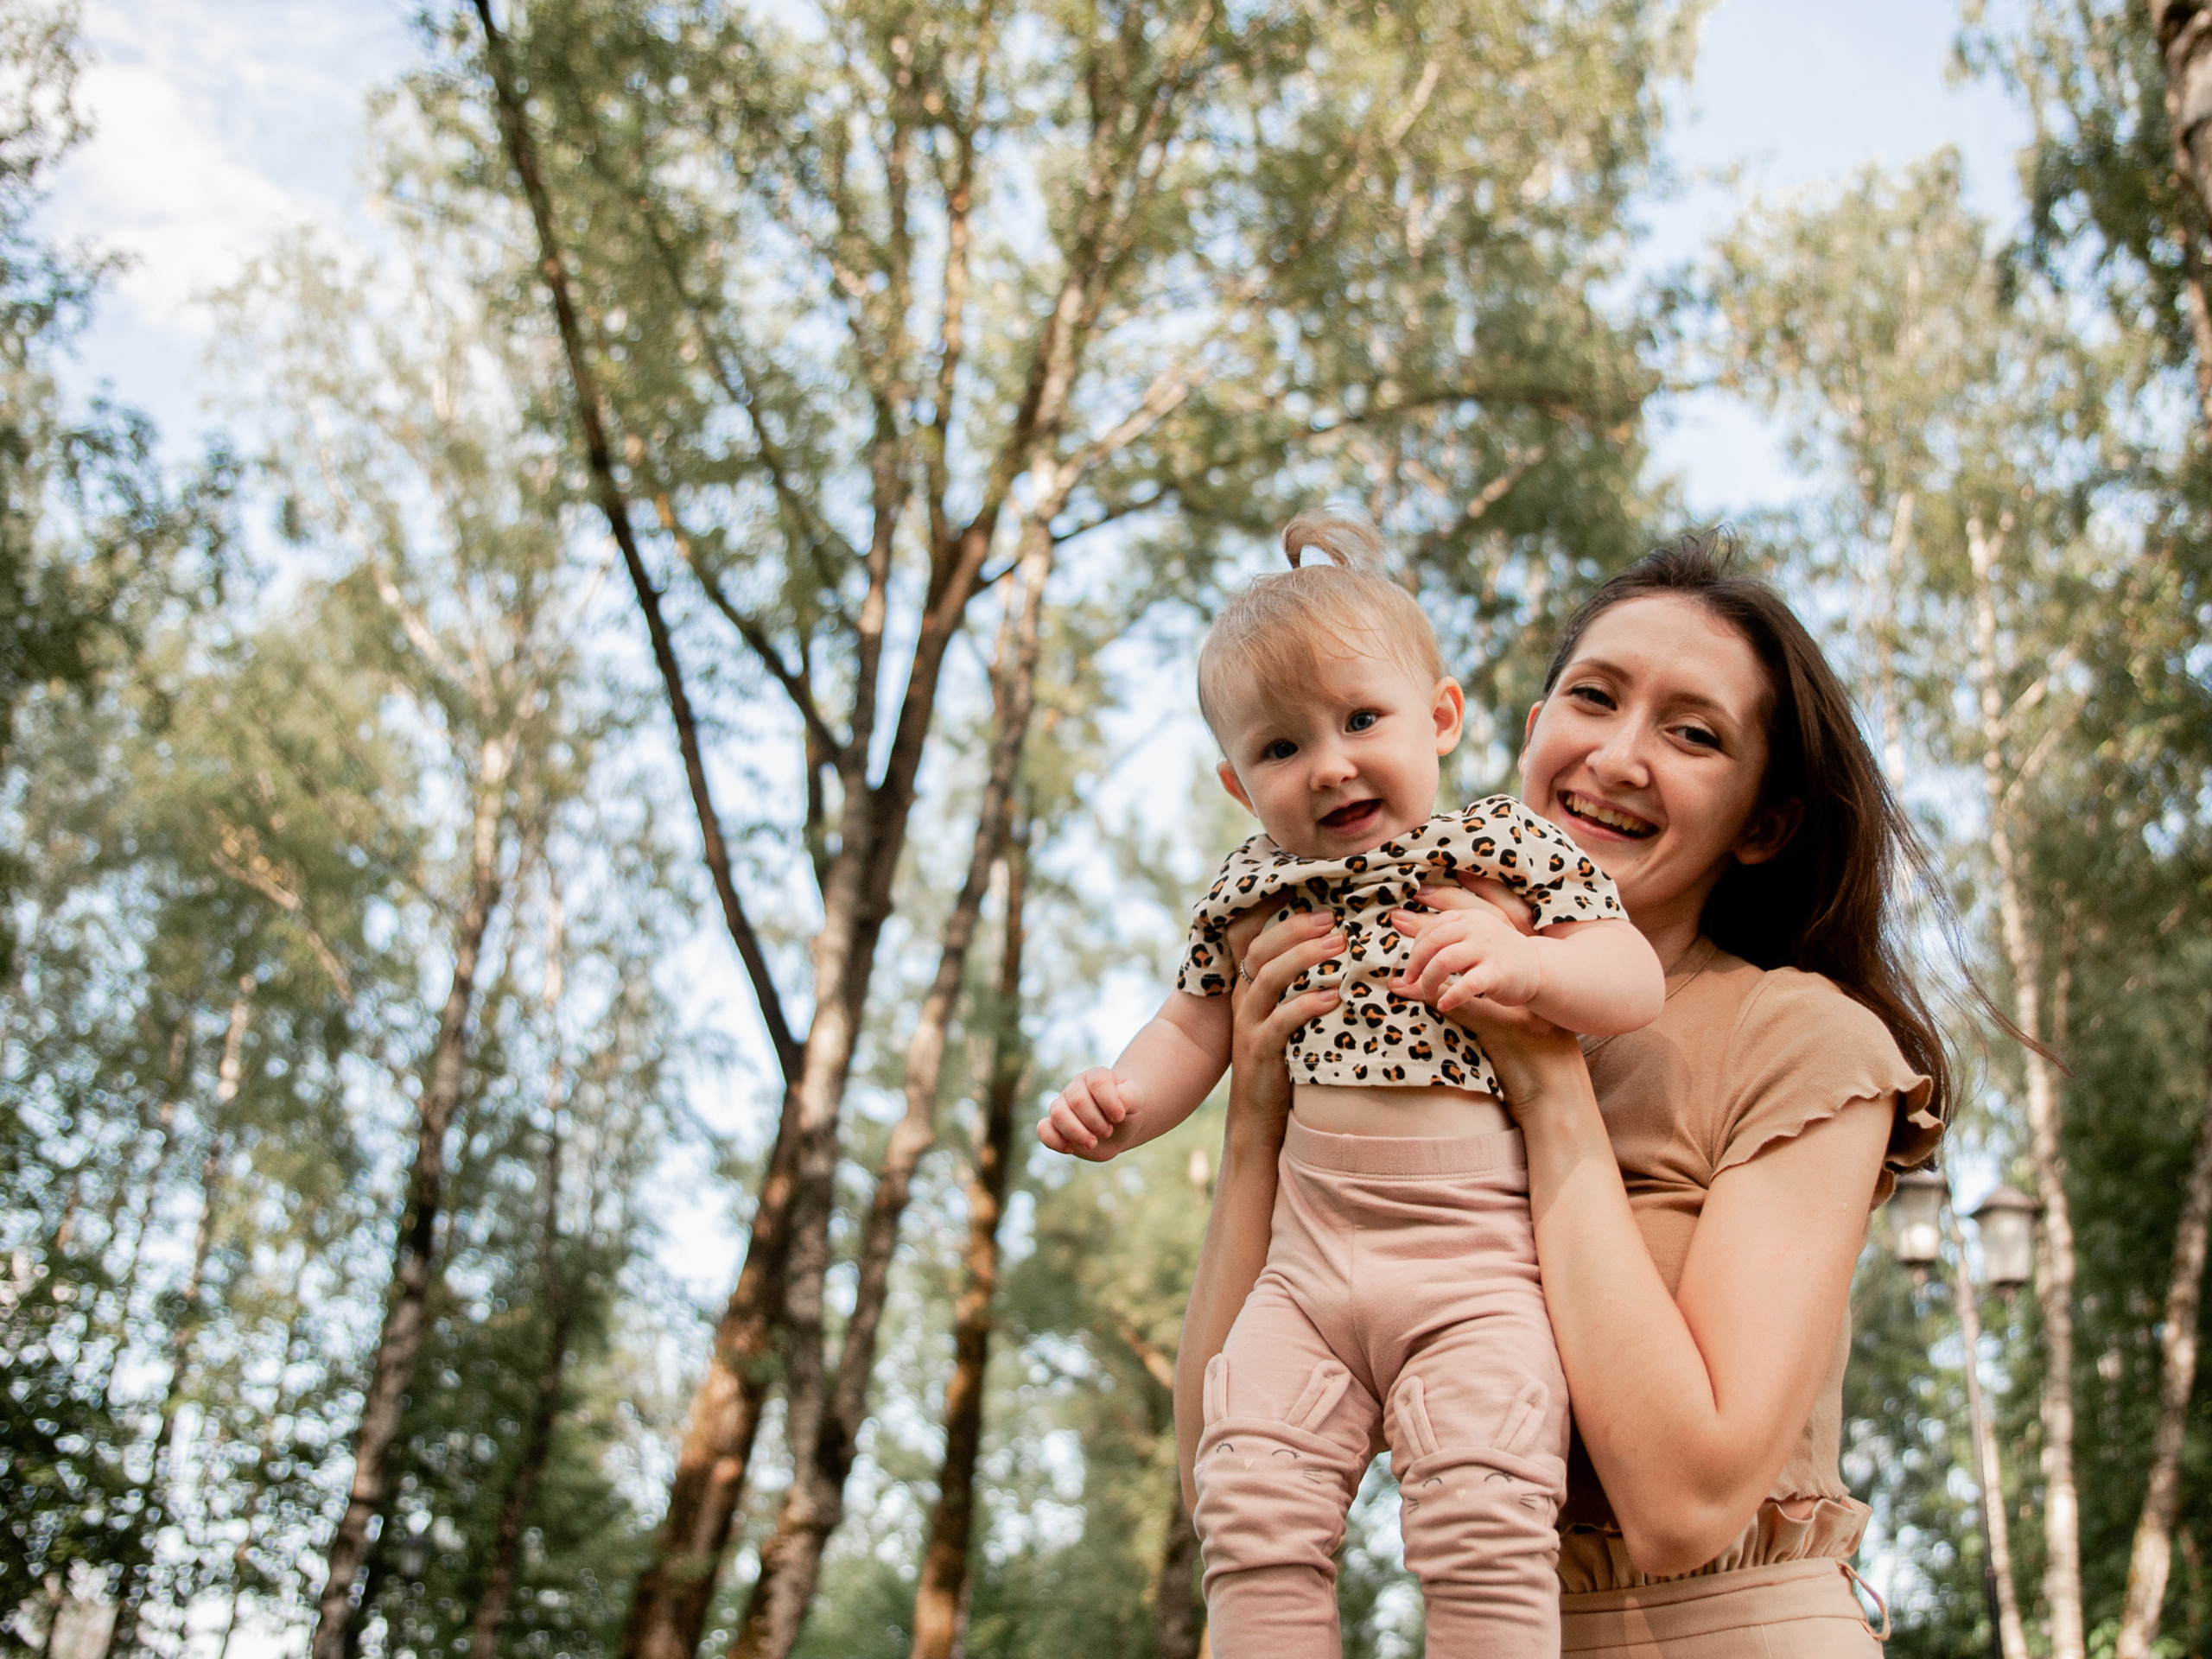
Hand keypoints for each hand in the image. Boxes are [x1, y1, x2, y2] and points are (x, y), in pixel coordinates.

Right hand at [1038, 1068, 1141, 1159]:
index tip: (1119, 1117)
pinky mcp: (1054, 1125)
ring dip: (1076, 1132)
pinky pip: (1043, 1129)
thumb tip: (1117, 1102)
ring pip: (1057, 1113)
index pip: (1097, 1082)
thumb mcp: (1135, 1101)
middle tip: (1108, 1131)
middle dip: (1095, 1122)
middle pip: (1078, 1100)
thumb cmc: (1126, 1109)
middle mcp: (1076, 1087)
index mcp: (1096, 1077)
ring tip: (1092, 1143)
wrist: (1118, 1126)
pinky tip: (1070, 1148)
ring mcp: (1062, 1105)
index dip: (1109, 1102)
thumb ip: (1129, 1096)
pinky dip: (1055, 1141)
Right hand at [1224, 909, 1343, 1147]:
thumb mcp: (1287, 1021)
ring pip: (1268, 978)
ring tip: (1339, 947)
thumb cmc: (1282, 1065)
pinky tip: (1333, 997)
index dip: (1283, 918)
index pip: (1257, 941)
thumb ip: (1301, 991)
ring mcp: (1248, 1026)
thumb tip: (1343, 958)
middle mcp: (1243, 1001)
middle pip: (1261, 951)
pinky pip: (1280, 1021)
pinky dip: (1307, 1005)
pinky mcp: (1258, 1052)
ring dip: (1304, 958)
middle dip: (1297, 930)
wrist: (1258, 1119)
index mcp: (1249, 989)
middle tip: (1334, 920)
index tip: (1318, 903)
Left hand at [1391, 897, 1543, 1011]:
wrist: (1538, 970)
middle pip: (1433, 940)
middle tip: (1410, 980)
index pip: (1432, 927)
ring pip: (1445, 959)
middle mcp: (1477, 927)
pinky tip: (1444, 1005)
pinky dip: (1451, 996)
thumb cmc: (1494, 958)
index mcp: (1468, 917)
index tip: (1411, 966)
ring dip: (1429, 978)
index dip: (1415, 947)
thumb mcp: (1466, 944)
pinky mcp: (1497, 973)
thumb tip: (1393, 958)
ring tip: (1428, 992)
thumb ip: (1435, 947)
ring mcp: (1488, 948)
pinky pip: (1467, 984)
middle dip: (1415, 963)